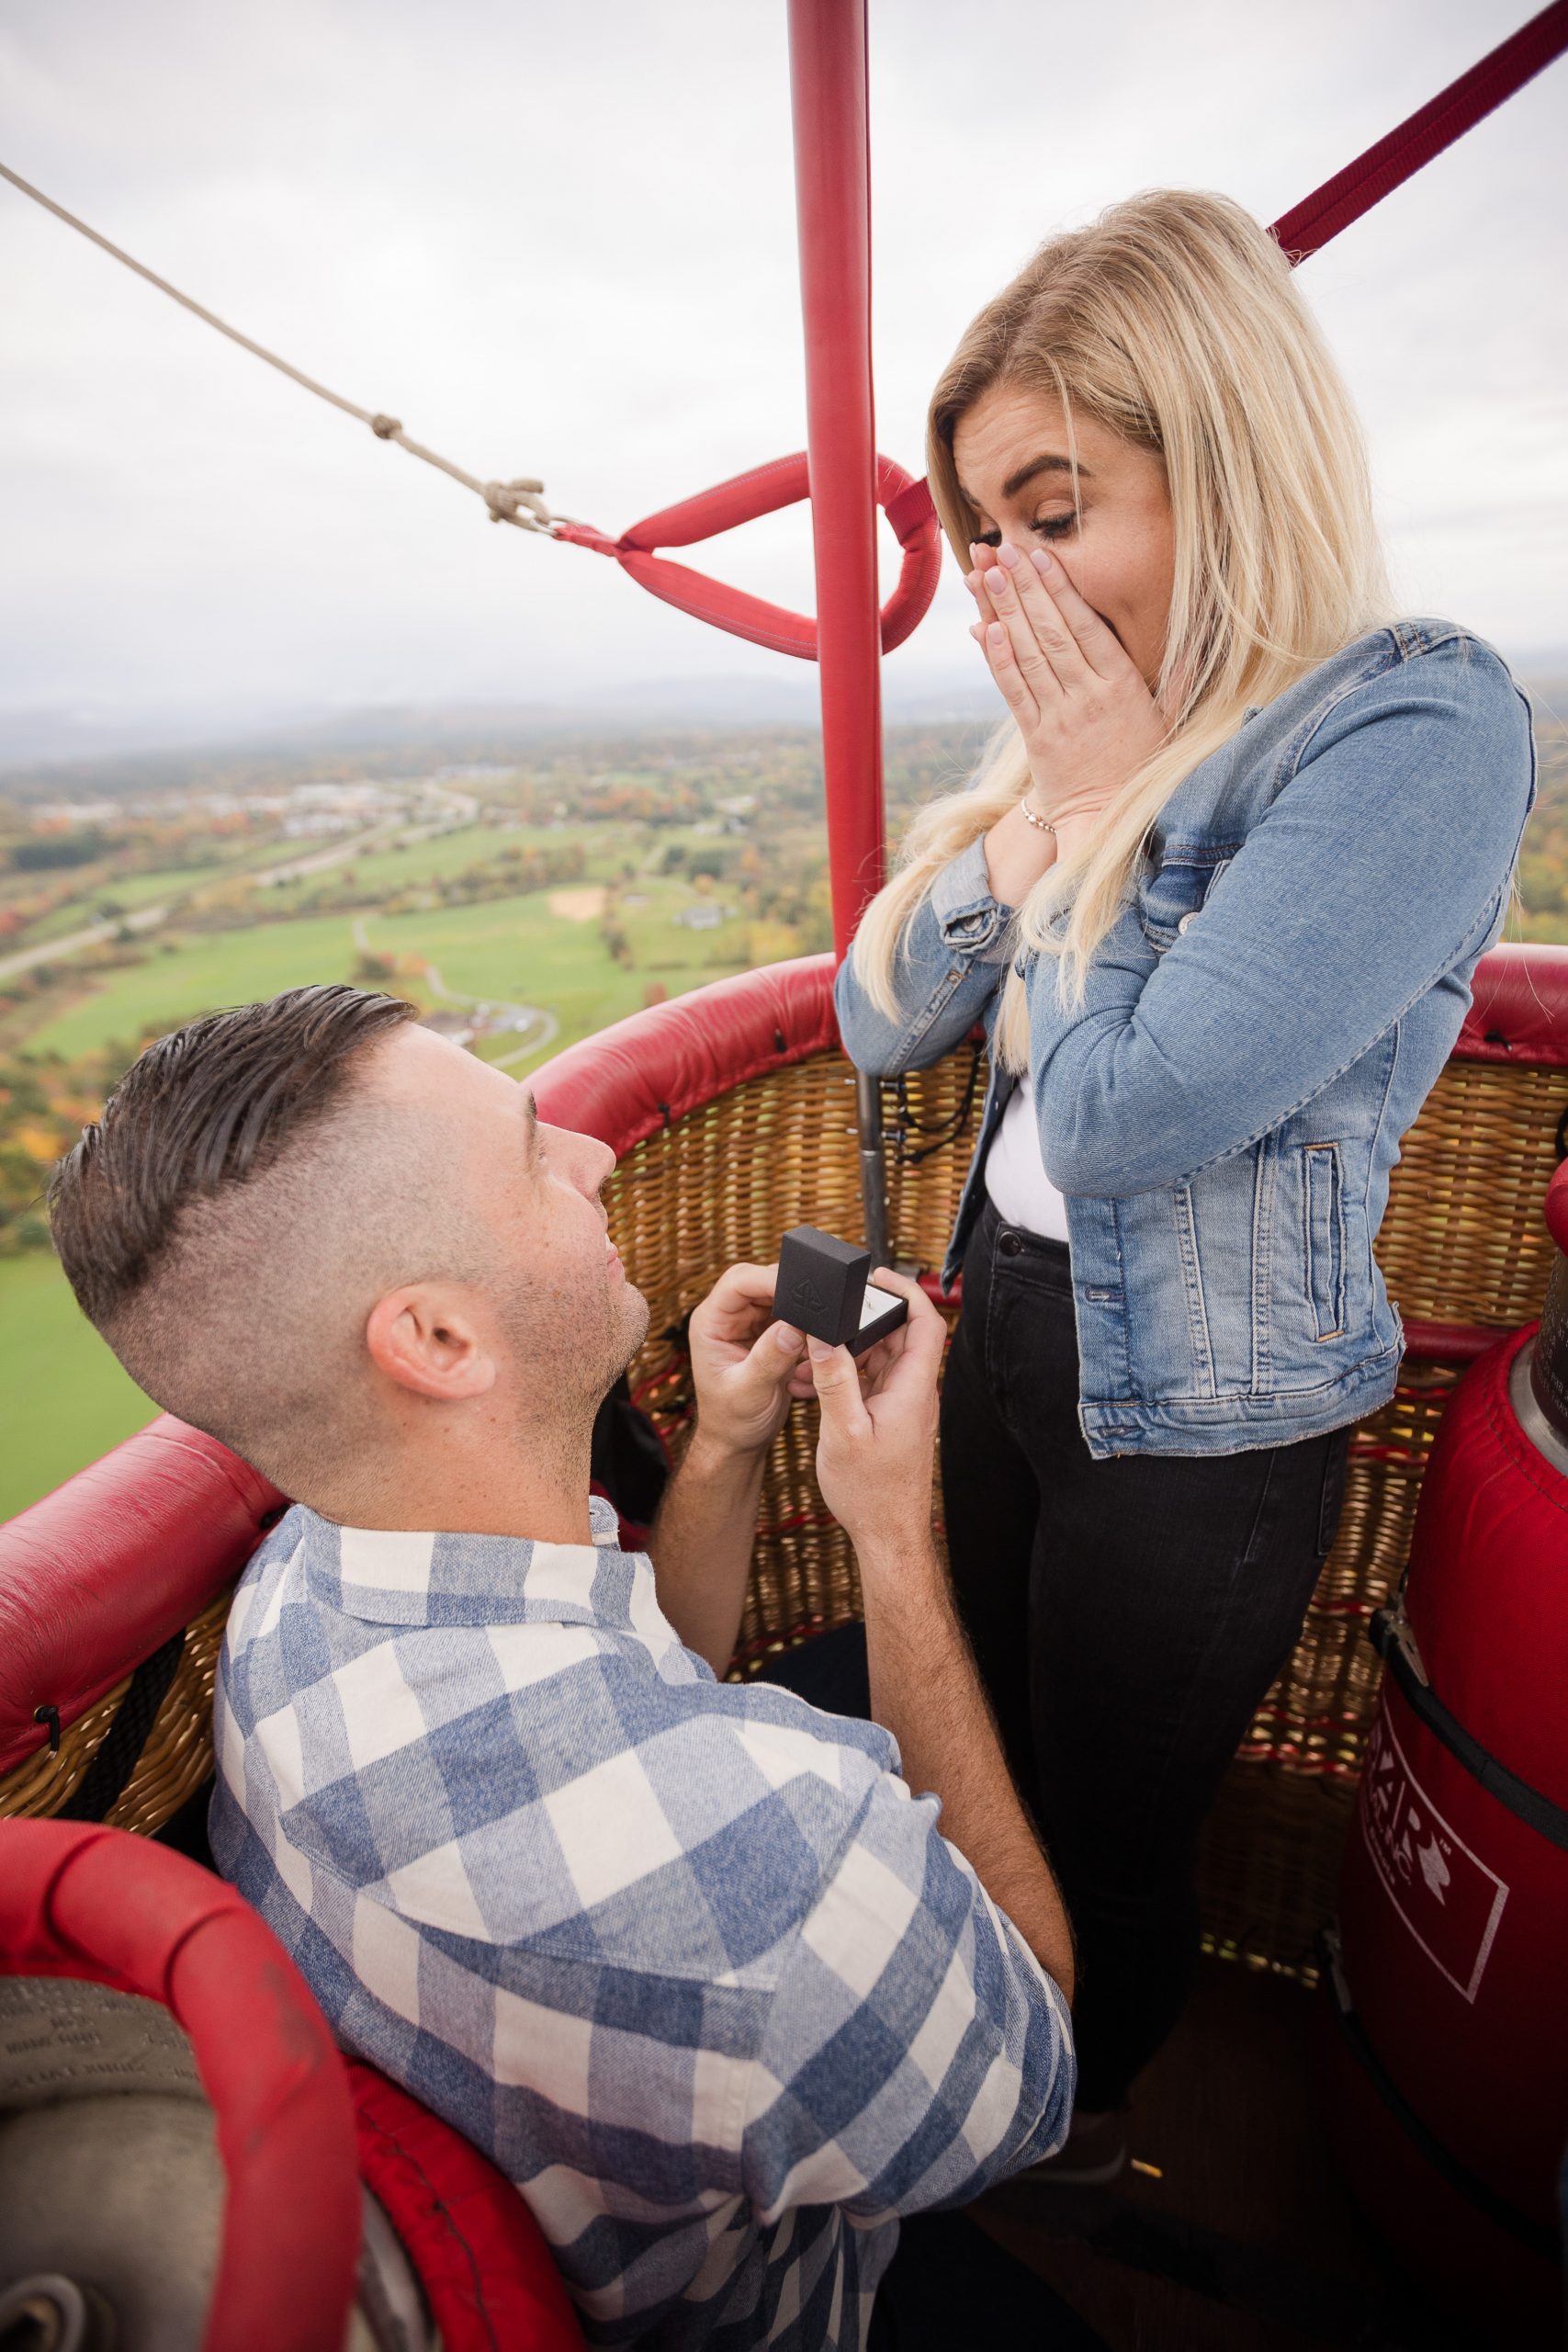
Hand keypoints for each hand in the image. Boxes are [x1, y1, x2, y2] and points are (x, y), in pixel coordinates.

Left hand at [687, 1262, 811, 1460]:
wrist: (738, 1442)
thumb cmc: (731, 1421)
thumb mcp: (749, 1392)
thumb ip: (769, 1359)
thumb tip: (792, 1328)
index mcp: (711, 1323)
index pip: (738, 1282)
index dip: (768, 1279)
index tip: (799, 1288)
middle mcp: (729, 1317)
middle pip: (761, 1281)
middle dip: (791, 1290)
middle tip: (819, 1303)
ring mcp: (750, 1324)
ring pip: (781, 1296)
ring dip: (801, 1308)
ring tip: (819, 1325)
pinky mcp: (769, 1334)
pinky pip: (792, 1315)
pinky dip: (807, 1324)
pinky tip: (816, 1339)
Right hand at [808, 1269, 944, 1567]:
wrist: (887, 1536)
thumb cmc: (872, 1494)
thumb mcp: (843, 1433)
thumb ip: (834, 1380)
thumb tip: (823, 1334)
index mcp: (913, 1390)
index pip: (925, 1323)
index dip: (906, 1292)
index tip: (878, 1275)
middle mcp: (915, 1393)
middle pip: (900, 1335)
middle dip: (866, 1316)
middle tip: (832, 1308)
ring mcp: (905, 1407)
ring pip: (884, 1358)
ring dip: (853, 1347)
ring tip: (817, 1346)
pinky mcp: (892, 1419)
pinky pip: (874, 1381)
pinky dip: (850, 1372)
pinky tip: (821, 1378)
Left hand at [968, 540, 1165, 827]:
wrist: (1112, 821)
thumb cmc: (1143, 768)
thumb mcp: (1170, 723)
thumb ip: (1178, 682)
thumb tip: (1191, 647)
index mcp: (1124, 686)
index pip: (1086, 627)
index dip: (1060, 589)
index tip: (1041, 556)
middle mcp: (1089, 697)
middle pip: (1051, 633)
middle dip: (1024, 588)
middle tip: (1001, 549)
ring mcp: (1060, 717)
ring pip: (1028, 655)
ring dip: (1003, 612)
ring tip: (985, 574)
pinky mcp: (1037, 738)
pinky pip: (1014, 692)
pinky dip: (997, 659)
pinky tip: (983, 629)